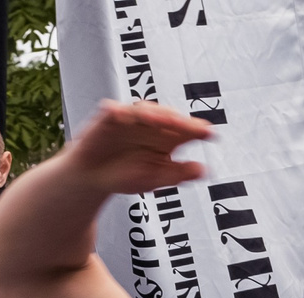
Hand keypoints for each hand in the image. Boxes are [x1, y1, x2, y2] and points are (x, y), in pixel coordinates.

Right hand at [66, 100, 214, 198]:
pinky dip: (117, 112)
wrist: (93, 179)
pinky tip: (121, 116)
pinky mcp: (107, 119)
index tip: (211, 134)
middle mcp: (150, 125)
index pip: (185, 130)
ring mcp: (129, 120)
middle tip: (192, 127)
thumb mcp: (154, 178)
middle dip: (179, 121)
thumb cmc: (125, 175)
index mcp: (166, 138)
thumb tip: (203, 170)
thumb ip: (177, 173)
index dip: (198, 130)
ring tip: (166, 120)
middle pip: (167, 118)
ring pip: (143, 111)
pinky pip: (112, 112)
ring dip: (153, 114)